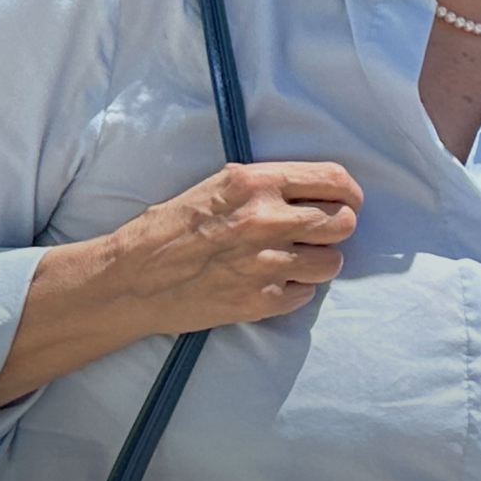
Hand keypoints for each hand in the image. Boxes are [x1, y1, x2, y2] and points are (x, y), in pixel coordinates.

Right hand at [111, 161, 363, 332]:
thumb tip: (315, 189)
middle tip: (316, 234)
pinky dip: (295, 290)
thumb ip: (269, 184)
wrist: (130, 279)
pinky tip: (270, 283)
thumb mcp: (219, 185)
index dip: (349, 192)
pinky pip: (307, 294)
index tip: (348, 201)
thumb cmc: (170, 228)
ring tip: (291, 260)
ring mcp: (267, 262)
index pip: (335, 180)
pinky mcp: (261, 300)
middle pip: (343, 222)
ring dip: (318, 262)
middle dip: (336, 227)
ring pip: (332, 262)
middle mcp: (268, 220)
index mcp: (258, 184)